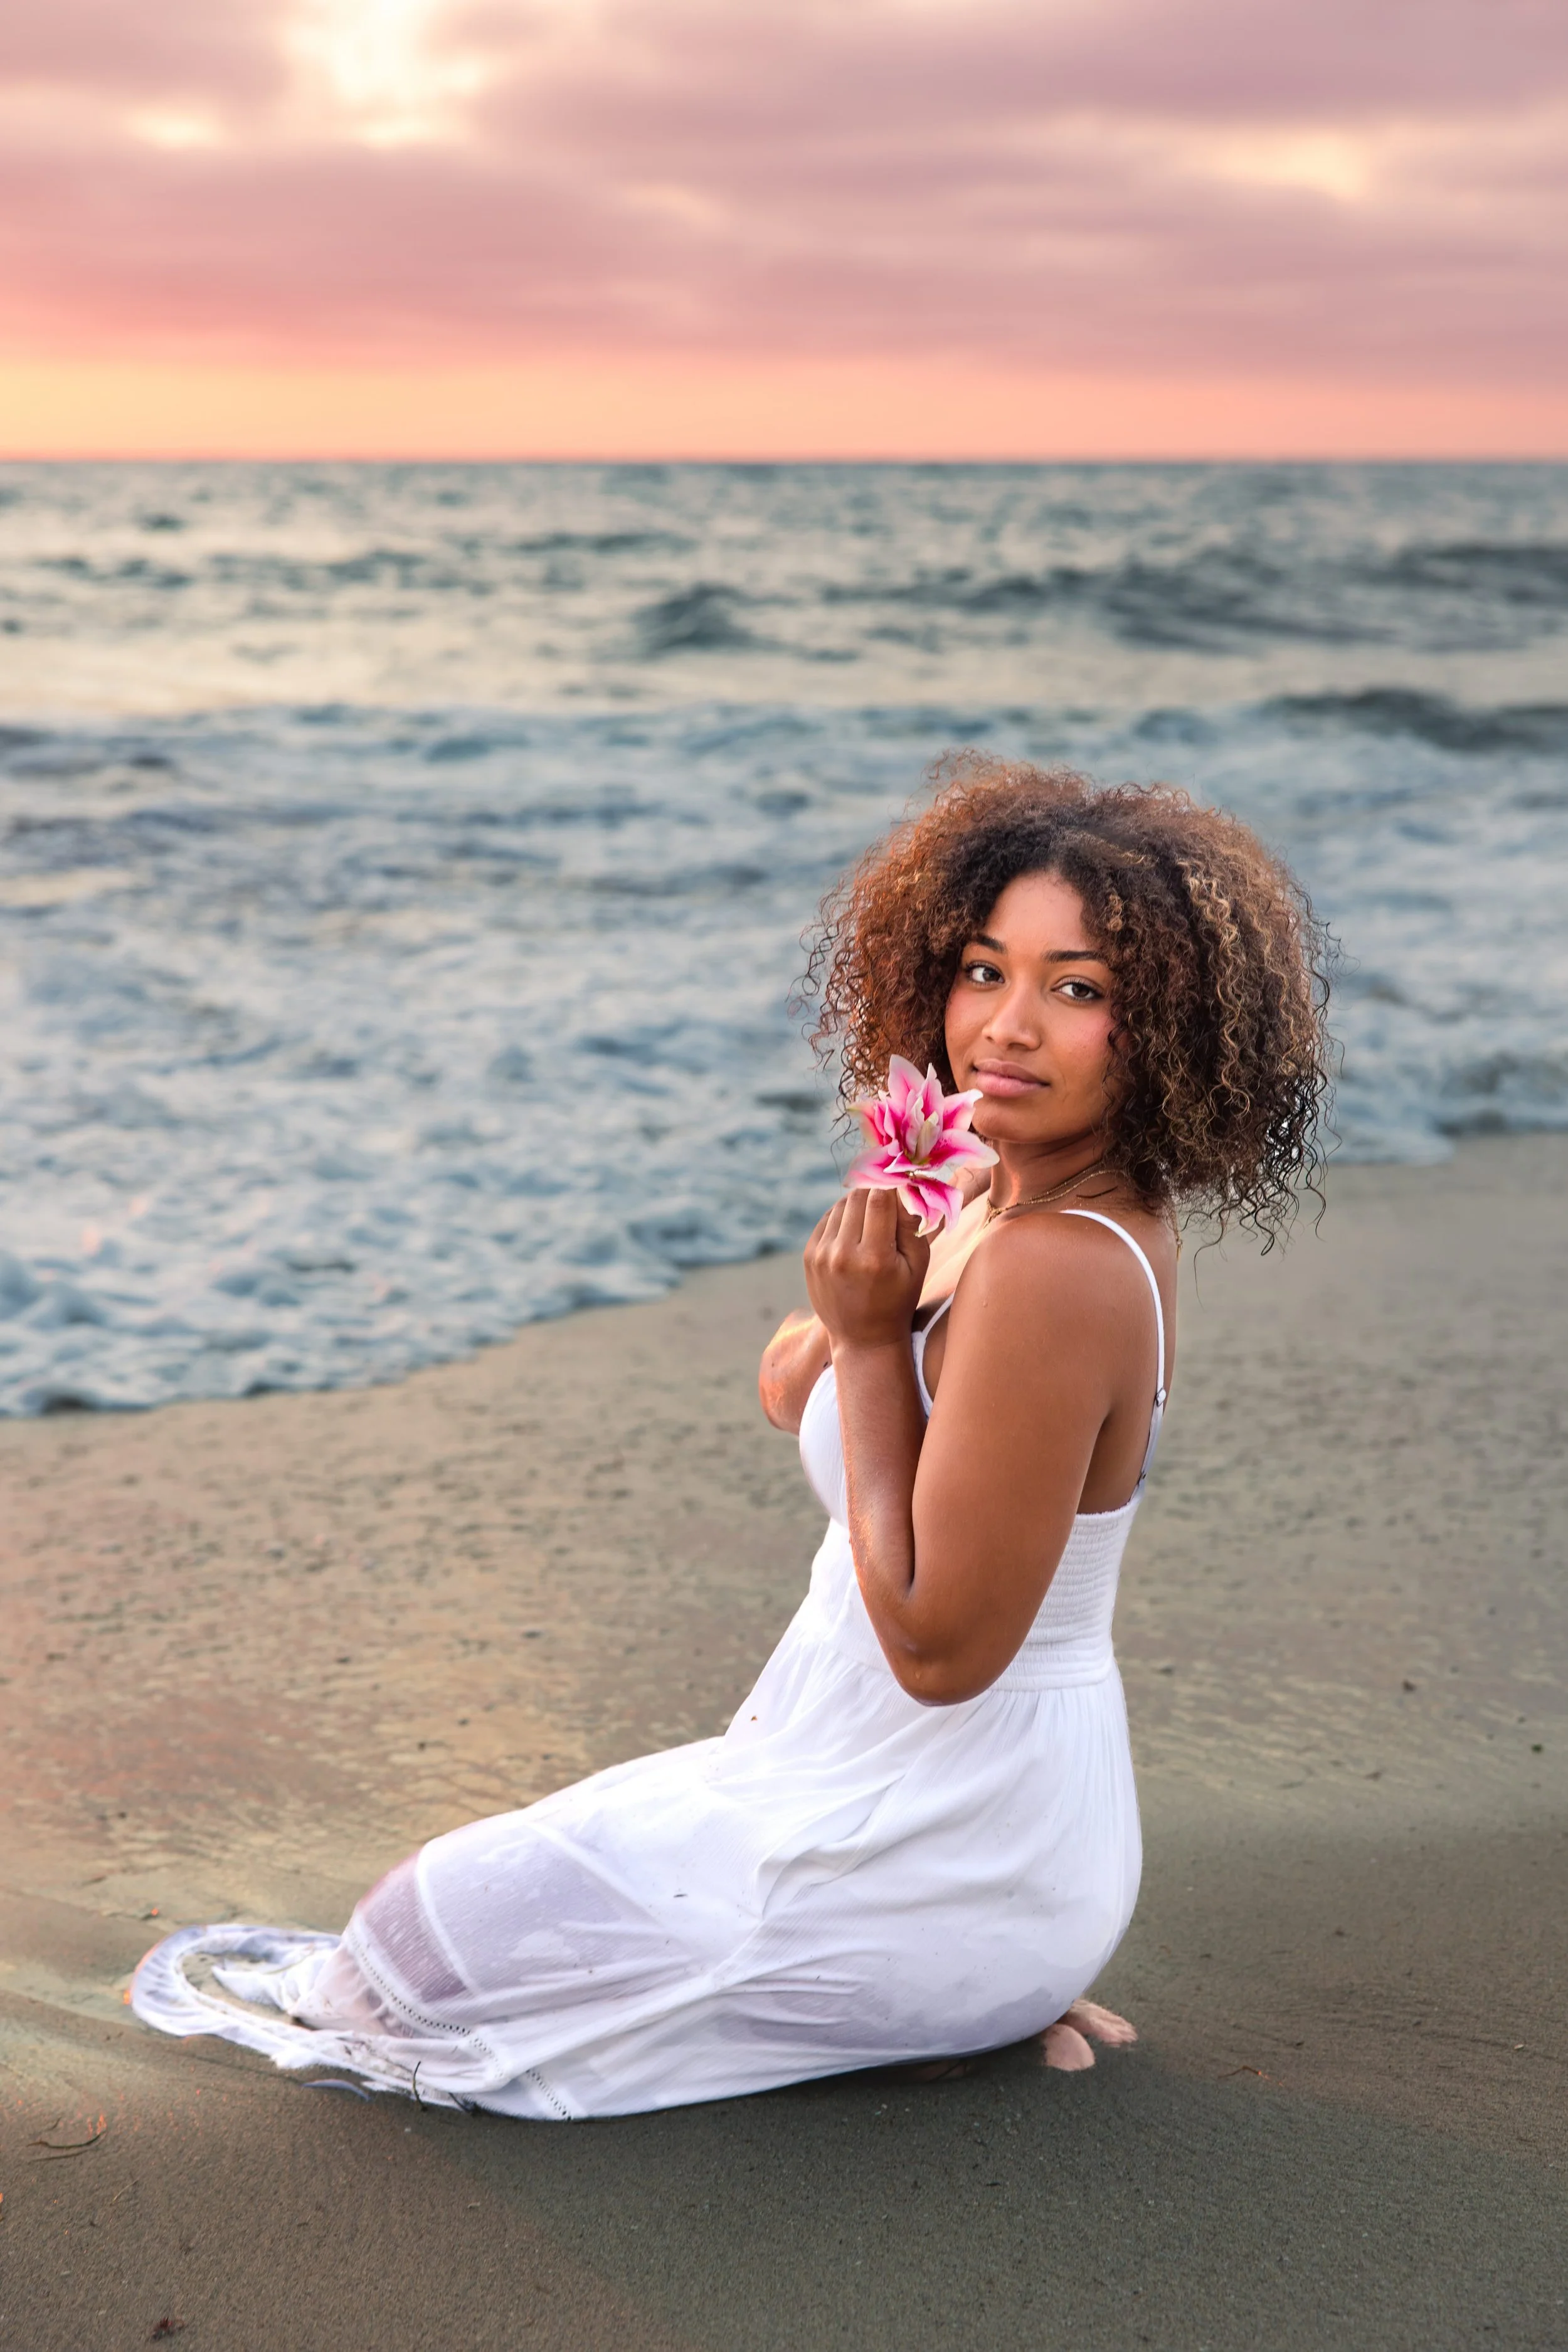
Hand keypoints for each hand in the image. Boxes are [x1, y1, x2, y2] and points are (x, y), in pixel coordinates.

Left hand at [804, 1188, 930, 1352]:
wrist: (862, 1337)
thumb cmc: (898, 1299)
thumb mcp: (917, 1265)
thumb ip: (913, 1224)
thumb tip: (906, 1185)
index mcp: (875, 1258)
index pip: (879, 1198)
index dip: (892, 1185)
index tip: (901, 1183)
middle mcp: (844, 1254)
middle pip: (859, 1197)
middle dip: (876, 1192)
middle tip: (889, 1201)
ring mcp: (822, 1255)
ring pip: (842, 1205)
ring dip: (859, 1205)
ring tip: (873, 1224)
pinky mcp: (809, 1255)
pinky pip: (828, 1218)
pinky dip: (843, 1218)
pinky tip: (855, 1234)